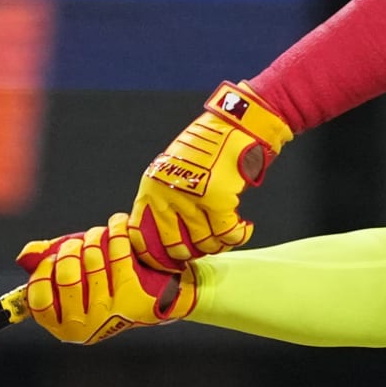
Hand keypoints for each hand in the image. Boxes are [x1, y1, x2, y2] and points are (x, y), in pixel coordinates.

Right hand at [15, 215, 195, 343]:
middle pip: (66, 272)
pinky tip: (117, 224)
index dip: (43, 272)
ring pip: (92, 257)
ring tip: (100, 236)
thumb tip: (26, 256)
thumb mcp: (73, 280)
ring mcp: (110, 312)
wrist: (157, 298)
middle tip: (79, 243)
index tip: (53, 259)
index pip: (38, 297)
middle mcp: (85, 325)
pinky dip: (117, 229)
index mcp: (63, 326)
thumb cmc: (104, 286)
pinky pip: (118, 250)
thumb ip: (46, 267)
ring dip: (95, 237)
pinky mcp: (134, 295)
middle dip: (71, 248)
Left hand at [129, 83, 290, 266]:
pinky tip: (244, 228)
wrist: (233, 125)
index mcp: (151, 188)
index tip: (171, 260)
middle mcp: (167, 195)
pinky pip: (228, 235)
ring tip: (226, 234)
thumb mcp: (172, 170)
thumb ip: (166, 199)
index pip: (141, 236)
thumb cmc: (206, 149)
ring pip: (205, 243)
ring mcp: (192, 199)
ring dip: (219, 243)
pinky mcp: (218, 200)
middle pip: (175, 246)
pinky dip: (239, 235)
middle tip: (204, 247)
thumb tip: (167, 239)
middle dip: (191, 252)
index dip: (155, 255)